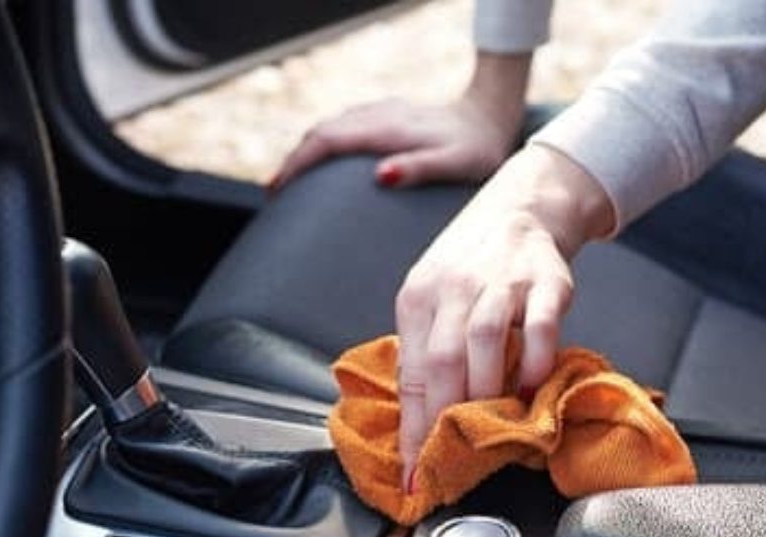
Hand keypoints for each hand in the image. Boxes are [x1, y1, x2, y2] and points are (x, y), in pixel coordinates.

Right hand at [270, 96, 519, 190]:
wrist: (491, 119)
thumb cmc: (476, 150)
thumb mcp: (455, 164)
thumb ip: (419, 169)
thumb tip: (380, 176)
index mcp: (386, 129)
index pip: (327, 141)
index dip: (297, 164)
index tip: (277, 189)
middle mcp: (378, 116)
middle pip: (320, 133)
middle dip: (292, 161)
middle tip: (273, 194)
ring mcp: (379, 113)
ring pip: (328, 127)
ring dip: (304, 152)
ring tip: (288, 182)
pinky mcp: (384, 116)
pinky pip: (342, 127)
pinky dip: (322, 144)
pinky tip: (320, 163)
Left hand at [394, 144, 613, 489]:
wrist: (520, 210)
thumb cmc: (470, 268)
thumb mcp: (434, 303)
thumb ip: (428, 355)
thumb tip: (420, 428)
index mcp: (418, 297)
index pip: (411, 373)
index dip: (411, 429)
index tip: (413, 473)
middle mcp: (455, 286)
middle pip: (441, 360)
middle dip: (443, 421)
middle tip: (450, 463)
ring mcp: (502, 281)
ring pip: (484, 341)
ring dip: (486, 393)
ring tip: (491, 429)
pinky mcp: (547, 281)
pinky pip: (540, 326)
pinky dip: (535, 363)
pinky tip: (533, 389)